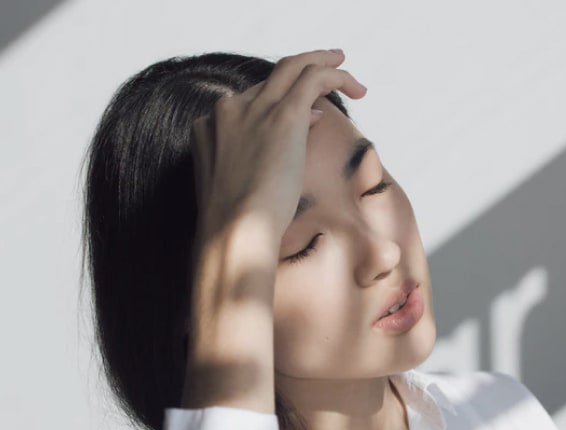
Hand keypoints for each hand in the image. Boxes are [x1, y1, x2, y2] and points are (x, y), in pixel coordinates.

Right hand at [189, 48, 367, 247]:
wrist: (235, 231)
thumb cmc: (236, 225)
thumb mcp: (237, 188)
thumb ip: (253, 161)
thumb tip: (287, 140)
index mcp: (209, 129)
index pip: (250, 103)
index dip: (279, 104)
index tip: (306, 116)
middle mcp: (228, 111)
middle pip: (269, 79)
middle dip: (299, 70)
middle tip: (327, 67)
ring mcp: (254, 109)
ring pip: (292, 67)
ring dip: (320, 62)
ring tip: (344, 65)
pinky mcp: (283, 114)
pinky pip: (313, 77)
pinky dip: (335, 75)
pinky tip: (355, 86)